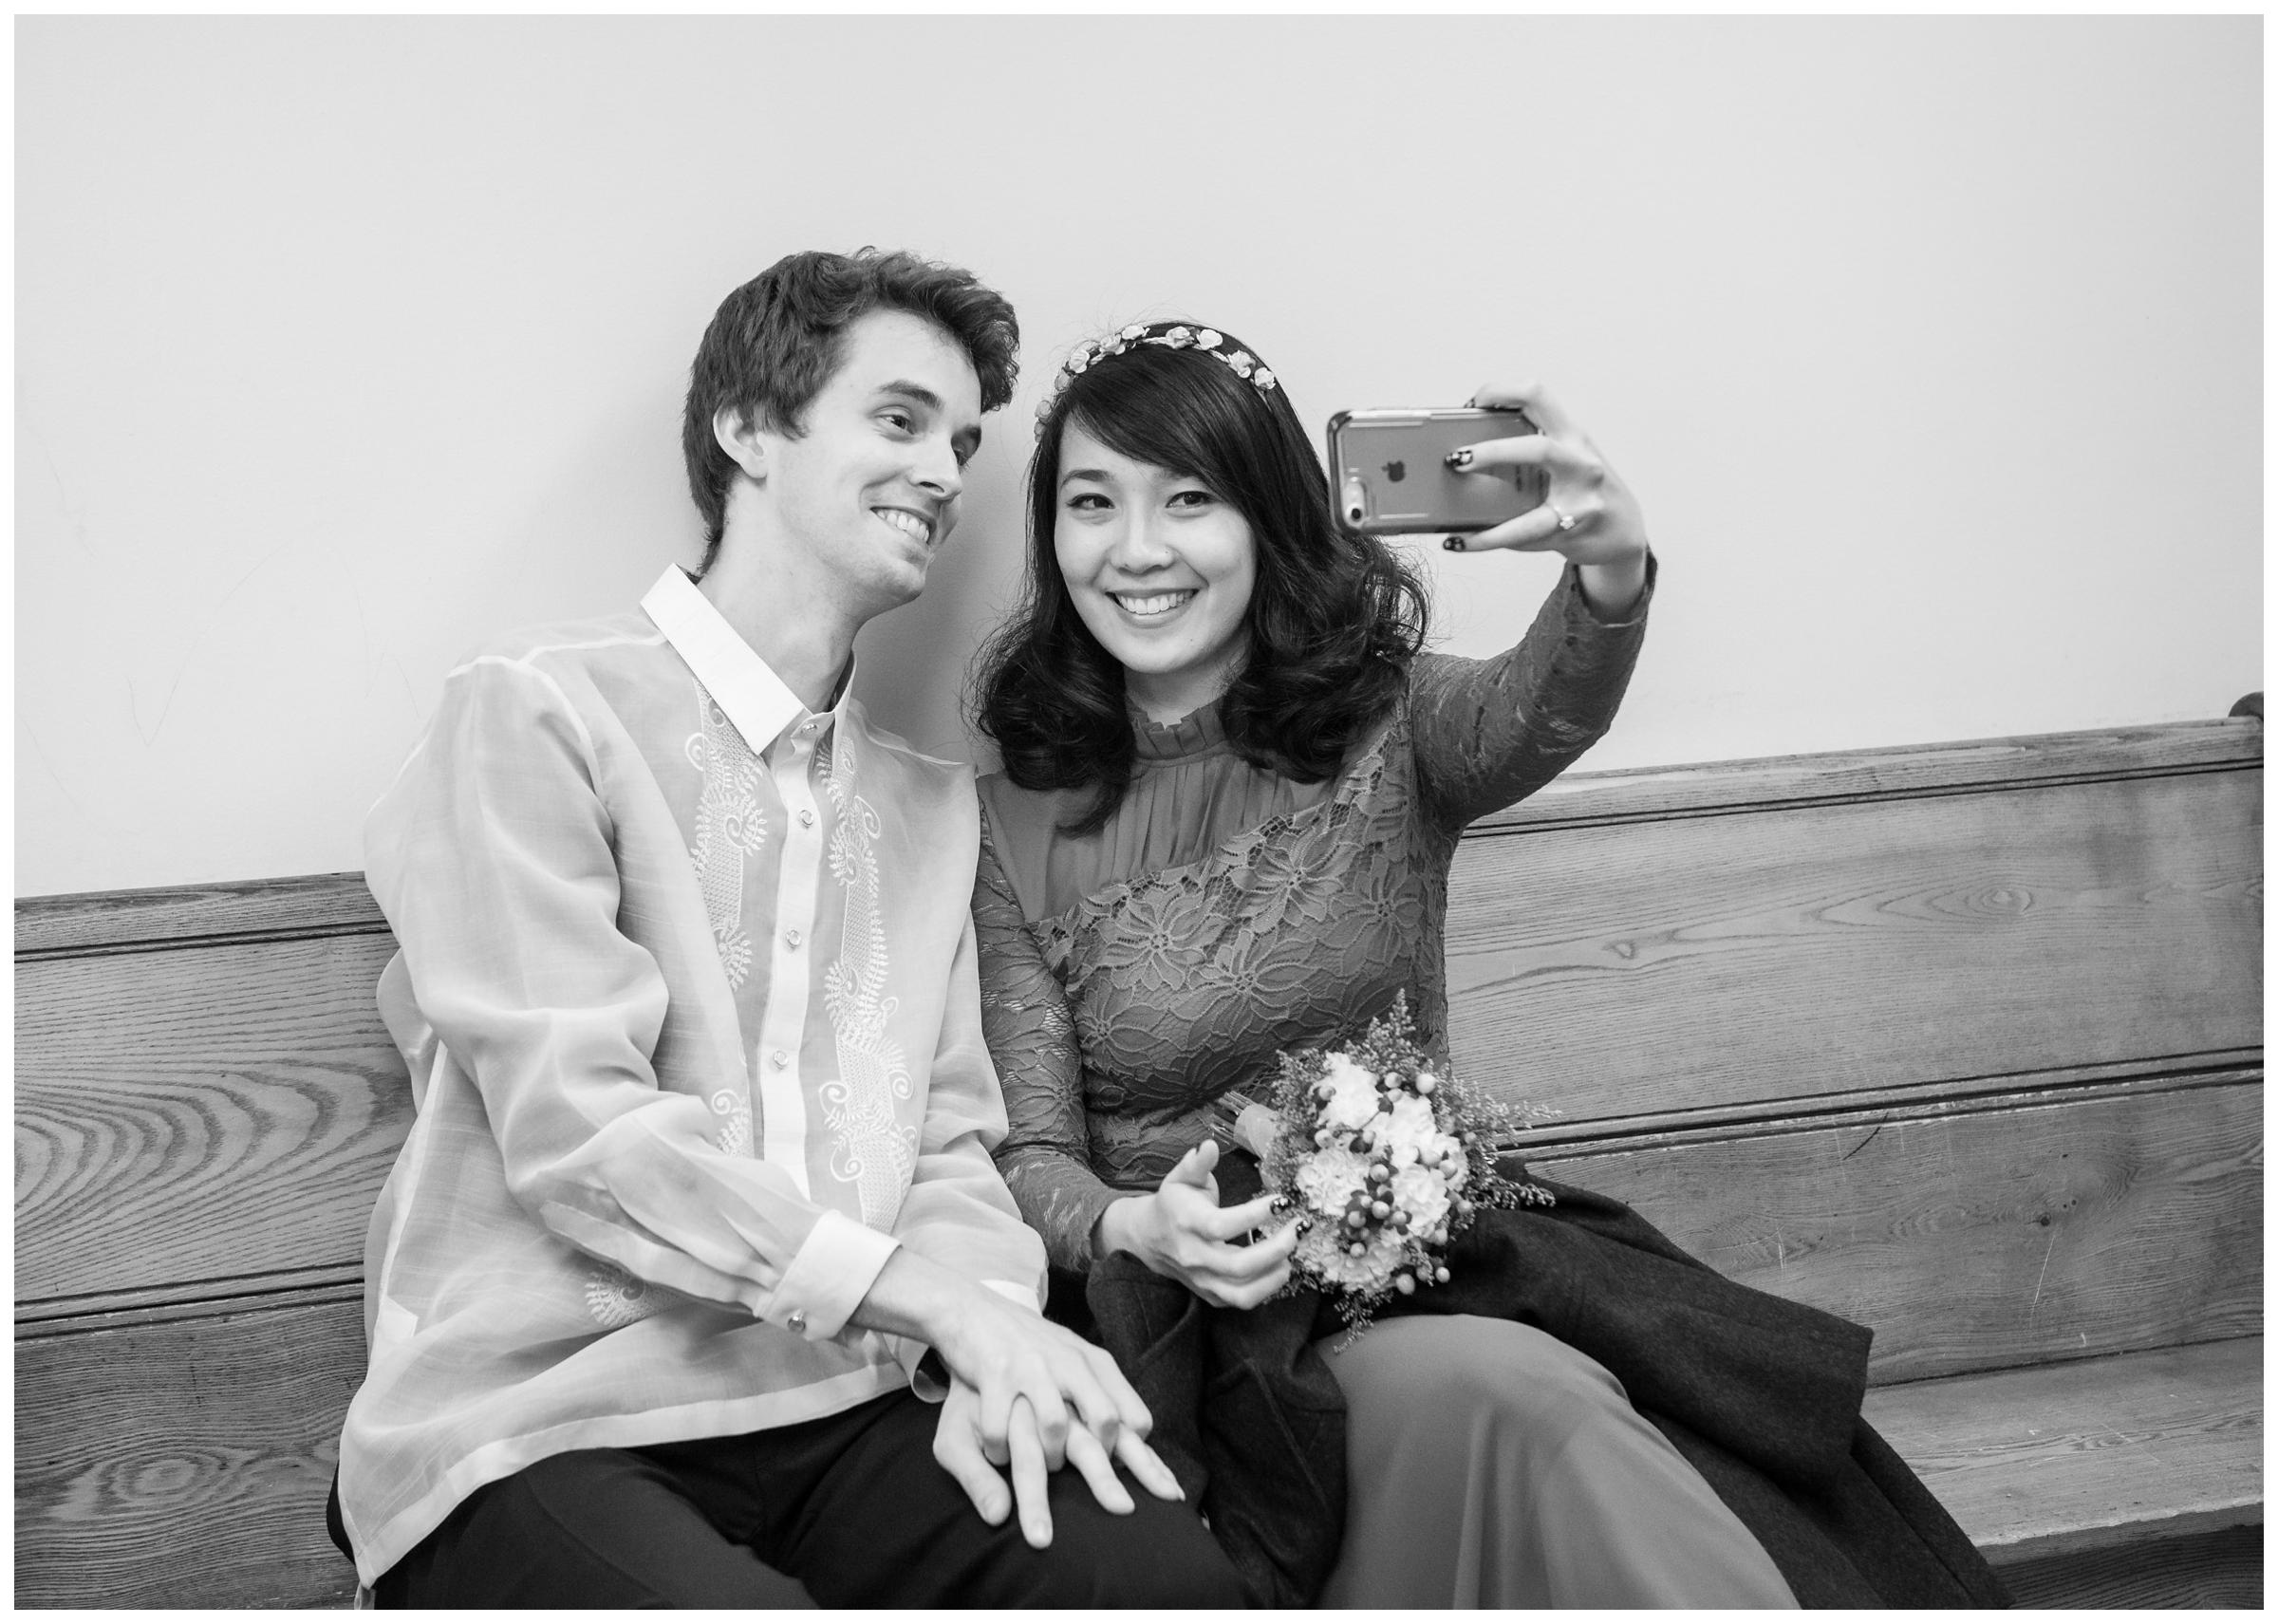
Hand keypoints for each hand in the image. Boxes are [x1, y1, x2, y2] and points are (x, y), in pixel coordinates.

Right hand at [920, 1278, 1183, 1546]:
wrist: (973, 1308)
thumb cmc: (1030, 1345)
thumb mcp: (1074, 1359)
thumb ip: (1105, 1393)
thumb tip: (1137, 1434)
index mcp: (1093, 1363)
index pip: (1133, 1414)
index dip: (1140, 1453)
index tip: (1147, 1485)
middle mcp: (1068, 1363)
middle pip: (1105, 1421)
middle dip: (1109, 1471)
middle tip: (1119, 1509)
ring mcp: (1032, 1368)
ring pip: (1055, 1427)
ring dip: (1050, 1458)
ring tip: (1042, 1471)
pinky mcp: (994, 1374)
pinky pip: (1001, 1426)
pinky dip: (999, 1450)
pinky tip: (997, 1455)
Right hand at [1096, 1140, 1300, 1309]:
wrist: (1149, 1239)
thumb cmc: (1173, 1203)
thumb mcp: (1181, 1177)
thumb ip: (1197, 1162)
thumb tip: (1210, 1145)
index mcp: (1186, 1223)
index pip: (1222, 1226)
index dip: (1254, 1215)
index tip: (1281, 1201)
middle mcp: (1193, 1256)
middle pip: (1238, 1265)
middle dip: (1276, 1248)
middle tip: (1298, 1228)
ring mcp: (1202, 1280)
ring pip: (1243, 1293)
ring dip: (1275, 1275)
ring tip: (1293, 1252)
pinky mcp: (1211, 1295)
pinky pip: (1242, 1300)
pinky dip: (1267, 1287)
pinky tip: (1280, 1266)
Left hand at [1442, 382, 1651, 611]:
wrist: (1623, 530)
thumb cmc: (1582, 489)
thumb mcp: (1564, 458)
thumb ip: (1527, 449)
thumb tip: (1463, 454)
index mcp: (1570, 434)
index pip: (1536, 395)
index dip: (1500, 392)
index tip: (1471, 404)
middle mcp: (1579, 461)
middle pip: (1536, 448)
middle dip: (1491, 452)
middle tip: (1455, 459)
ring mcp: (1580, 499)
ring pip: (1532, 509)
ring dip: (1489, 518)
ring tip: (1451, 517)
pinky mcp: (1571, 531)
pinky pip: (1523, 536)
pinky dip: (1487, 539)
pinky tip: (1460, 541)